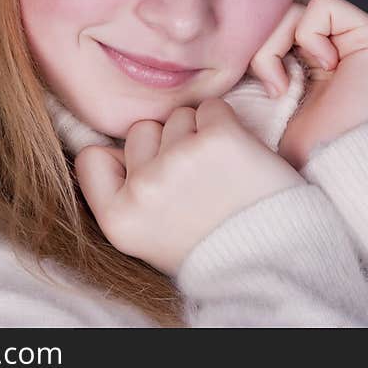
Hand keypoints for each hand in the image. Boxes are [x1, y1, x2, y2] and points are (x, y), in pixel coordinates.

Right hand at [75, 98, 304, 275]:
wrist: (274, 259)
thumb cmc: (215, 247)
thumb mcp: (150, 237)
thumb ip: (127, 195)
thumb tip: (120, 148)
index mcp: (119, 219)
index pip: (93, 157)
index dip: (121, 159)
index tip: (148, 174)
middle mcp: (142, 189)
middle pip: (142, 130)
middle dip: (166, 145)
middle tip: (197, 181)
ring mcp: (178, 161)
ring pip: (178, 116)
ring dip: (199, 134)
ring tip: (221, 174)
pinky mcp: (218, 139)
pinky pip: (213, 108)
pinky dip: (227, 124)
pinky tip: (237, 158)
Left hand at [248, 0, 367, 171]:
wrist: (317, 172)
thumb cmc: (279, 145)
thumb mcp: (244, 92)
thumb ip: (240, 53)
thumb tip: (208, 25)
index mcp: (299, 53)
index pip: (265, 13)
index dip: (249, 38)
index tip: (245, 81)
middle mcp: (328, 41)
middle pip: (276, 4)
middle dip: (260, 41)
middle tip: (267, 84)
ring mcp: (351, 38)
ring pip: (293, 4)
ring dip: (276, 46)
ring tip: (283, 88)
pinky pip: (322, 5)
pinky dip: (310, 36)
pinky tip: (321, 70)